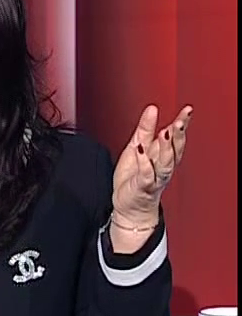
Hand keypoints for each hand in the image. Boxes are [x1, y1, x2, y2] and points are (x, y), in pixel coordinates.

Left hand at [112, 104, 192, 226]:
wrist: (129, 206)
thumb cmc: (134, 178)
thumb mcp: (136, 147)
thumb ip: (144, 130)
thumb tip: (152, 109)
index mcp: (162, 155)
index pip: (176, 137)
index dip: (182, 124)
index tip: (187, 110)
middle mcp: (162, 166)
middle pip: (174, 149)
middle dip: (178, 135)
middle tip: (180, 121)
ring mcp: (155, 177)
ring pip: (165, 162)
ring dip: (166, 148)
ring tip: (165, 132)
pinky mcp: (143, 186)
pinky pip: (146, 175)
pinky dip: (145, 163)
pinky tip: (141, 151)